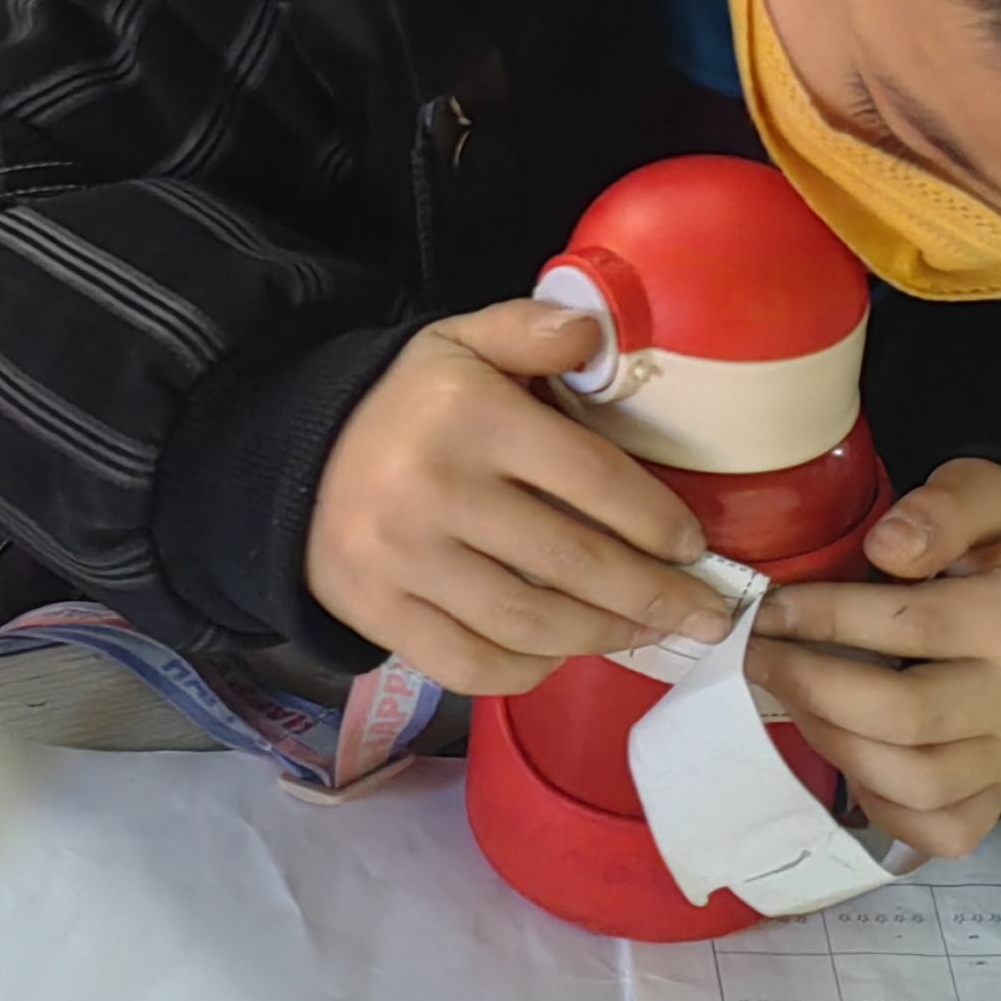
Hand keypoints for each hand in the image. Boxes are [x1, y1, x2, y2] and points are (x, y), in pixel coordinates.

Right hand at [307, 301, 735, 692]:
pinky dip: (528, 671)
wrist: (296, 457)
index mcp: (471, 416)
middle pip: (571, 563)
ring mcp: (403, 561)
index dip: (656, 520)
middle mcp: (436, 491)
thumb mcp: (462, 343)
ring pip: (529, 624)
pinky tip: (562, 653)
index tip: (694, 546)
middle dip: (653, 596)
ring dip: (602, 636)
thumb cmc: (409, 405)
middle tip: (704, 615)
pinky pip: (471, 664)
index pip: (591, 479)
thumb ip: (529, 328)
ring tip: (644, 632)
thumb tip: (595, 334)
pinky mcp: (378, 614)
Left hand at [749, 461, 1000, 858]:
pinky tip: (851, 758)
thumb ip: (943, 509)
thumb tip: (884, 549)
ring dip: (835, 743)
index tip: (770, 607)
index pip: (909, 628)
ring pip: (916, 782)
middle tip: (759, 656)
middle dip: (812, 686)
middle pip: (904, 716)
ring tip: (794, 698)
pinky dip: (886, 807)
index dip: (825, 617)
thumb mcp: (995, 496)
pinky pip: (941, 829)